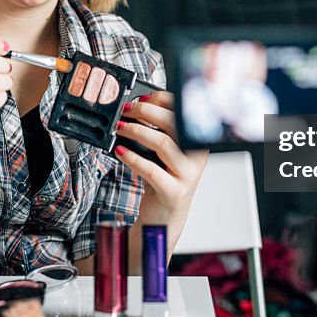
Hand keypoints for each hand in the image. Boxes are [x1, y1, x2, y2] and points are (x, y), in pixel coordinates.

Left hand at [115, 91, 207, 251]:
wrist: (163, 218)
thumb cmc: (162, 181)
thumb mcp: (163, 155)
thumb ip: (157, 133)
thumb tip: (135, 109)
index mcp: (196, 143)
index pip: (183, 112)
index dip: (161, 100)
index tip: (141, 98)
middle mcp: (196, 157)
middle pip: (173, 124)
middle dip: (146, 112)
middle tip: (126, 111)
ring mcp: (187, 175)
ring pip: (163, 144)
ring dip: (137, 132)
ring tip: (120, 128)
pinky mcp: (173, 192)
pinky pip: (151, 170)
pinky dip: (132, 158)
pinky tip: (119, 151)